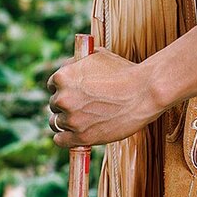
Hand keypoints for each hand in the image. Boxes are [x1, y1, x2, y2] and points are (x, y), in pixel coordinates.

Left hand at [48, 48, 168, 147]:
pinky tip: (71, 135)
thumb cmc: (125, 72)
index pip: (52, 85)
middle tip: (81, 106)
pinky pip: (60, 140)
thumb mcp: (98, 56)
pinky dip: (65, 138)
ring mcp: (71, 119)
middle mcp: (62, 98)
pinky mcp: (81, 137)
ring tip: (79, 121)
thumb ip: (79, 62)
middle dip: (66, 105)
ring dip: (65, 122)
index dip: (63, 89)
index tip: (72, 94)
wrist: (144, 92)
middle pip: (54, 105)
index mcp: (62, 77)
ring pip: (56, 123)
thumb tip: (70, 65)